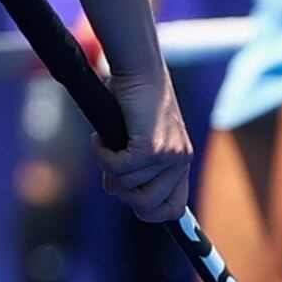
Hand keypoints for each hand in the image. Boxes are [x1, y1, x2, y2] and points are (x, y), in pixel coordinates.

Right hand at [96, 56, 194, 221]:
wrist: (137, 69)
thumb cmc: (131, 97)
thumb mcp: (138, 138)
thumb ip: (137, 166)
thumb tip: (118, 190)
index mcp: (181, 161)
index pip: (173, 210)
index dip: (149, 212)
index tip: (130, 201)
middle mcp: (180, 161)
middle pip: (146, 207)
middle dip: (121, 191)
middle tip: (111, 165)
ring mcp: (169, 156)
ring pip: (126, 186)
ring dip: (107, 166)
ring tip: (107, 140)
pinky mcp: (152, 148)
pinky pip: (117, 169)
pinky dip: (101, 154)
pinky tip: (101, 137)